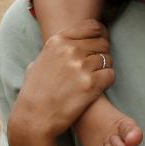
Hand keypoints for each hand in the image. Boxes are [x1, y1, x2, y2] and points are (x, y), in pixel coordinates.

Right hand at [7, 20, 114, 145]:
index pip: (92, 26)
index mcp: (58, 41)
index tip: (101, 41)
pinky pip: (111, 74)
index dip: (101, 34)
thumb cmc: (34, 93)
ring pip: (108, 58)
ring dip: (105, 68)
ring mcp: (81, 66)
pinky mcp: (91, 84)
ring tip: (95, 78)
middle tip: (98, 65)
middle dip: (103, 53)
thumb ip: (52, 51)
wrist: (34, 118)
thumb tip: (61, 45)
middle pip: (102, 42)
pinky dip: (107, 81)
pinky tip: (98, 87)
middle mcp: (70, 50)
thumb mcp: (38, 63)